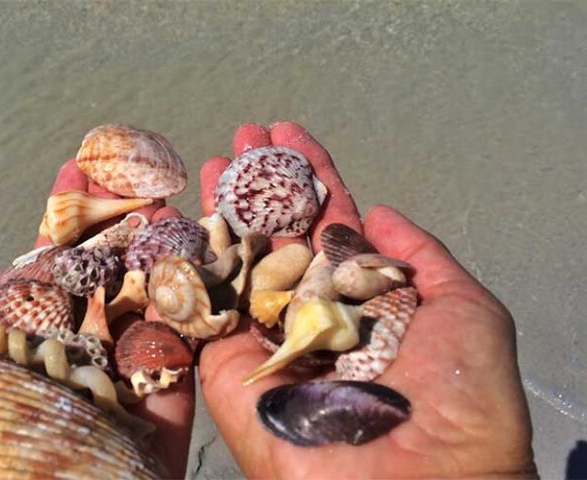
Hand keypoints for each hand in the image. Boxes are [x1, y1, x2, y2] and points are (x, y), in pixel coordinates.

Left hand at [0, 158, 193, 477]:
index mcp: (31, 347)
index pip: (51, 267)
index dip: (65, 218)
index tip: (78, 166)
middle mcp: (79, 359)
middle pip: (108, 279)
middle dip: (124, 223)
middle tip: (142, 168)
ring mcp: (125, 387)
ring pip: (150, 312)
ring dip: (166, 259)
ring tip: (178, 204)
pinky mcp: (162, 421)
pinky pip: (184, 365)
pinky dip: (197, 322)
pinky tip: (206, 274)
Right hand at [197, 122, 536, 477]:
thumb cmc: (459, 399)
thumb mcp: (465, 310)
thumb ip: (423, 256)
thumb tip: (381, 212)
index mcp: (363, 297)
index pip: (330, 222)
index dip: (310, 177)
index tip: (288, 135)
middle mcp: (313, 310)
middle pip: (280, 233)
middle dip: (262, 182)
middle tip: (244, 134)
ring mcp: (268, 335)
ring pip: (240, 260)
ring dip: (224, 207)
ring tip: (213, 158)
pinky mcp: (229, 365)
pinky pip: (205, 308)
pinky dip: (189, 261)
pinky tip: (178, 215)